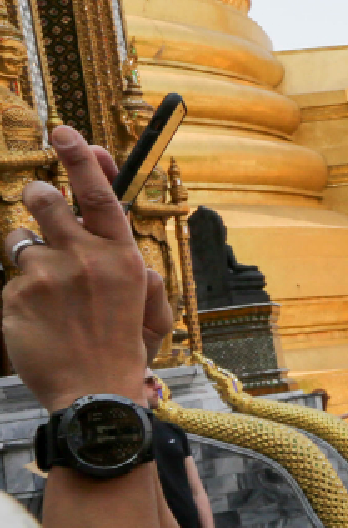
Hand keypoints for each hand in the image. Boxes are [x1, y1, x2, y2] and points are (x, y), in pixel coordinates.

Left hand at [2, 125, 165, 411]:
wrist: (96, 395)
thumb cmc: (125, 353)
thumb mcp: (153, 312)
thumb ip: (143, 277)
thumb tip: (132, 255)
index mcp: (121, 257)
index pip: (99, 193)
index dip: (81, 158)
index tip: (64, 132)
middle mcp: (83, 259)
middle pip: (46, 201)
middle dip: (38, 197)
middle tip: (39, 204)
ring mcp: (45, 277)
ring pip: (18, 240)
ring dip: (26, 252)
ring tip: (44, 286)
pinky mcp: (16, 298)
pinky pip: (9, 282)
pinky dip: (20, 297)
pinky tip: (37, 322)